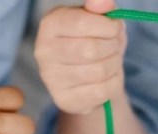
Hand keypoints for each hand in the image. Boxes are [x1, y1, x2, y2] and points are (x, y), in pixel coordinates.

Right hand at [35, 0, 126, 114]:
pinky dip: (112, 84)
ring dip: (114, 65)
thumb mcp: (99, 19)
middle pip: (91, 50)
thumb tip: (103, 2)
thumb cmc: (93, 39)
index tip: (114, 28)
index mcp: (50, 24)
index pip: (83, 23)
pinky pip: (101, 92)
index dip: (108, 26)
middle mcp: (44, 51)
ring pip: (99, 71)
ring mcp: (51, 78)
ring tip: (109, 61)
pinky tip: (106, 79)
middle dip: (112, 46)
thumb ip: (100, 7)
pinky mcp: (63, 99)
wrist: (86, 75)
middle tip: (113, 46)